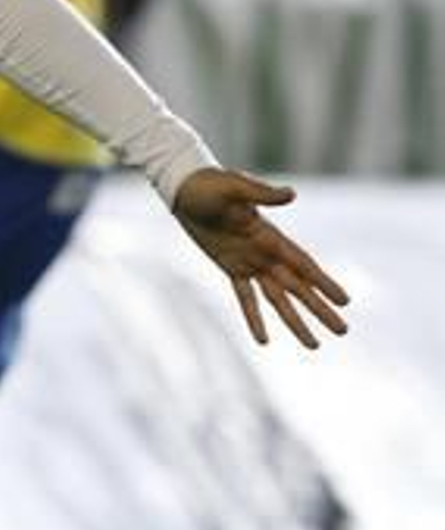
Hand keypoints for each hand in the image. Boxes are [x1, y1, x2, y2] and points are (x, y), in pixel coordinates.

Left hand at [172, 168, 350, 348]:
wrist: (184, 188)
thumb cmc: (210, 183)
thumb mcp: (234, 186)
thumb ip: (262, 193)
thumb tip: (292, 194)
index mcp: (270, 235)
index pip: (303, 264)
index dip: (323, 283)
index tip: (344, 302)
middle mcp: (265, 252)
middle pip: (298, 288)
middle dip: (319, 310)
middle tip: (342, 331)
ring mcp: (249, 262)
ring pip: (278, 299)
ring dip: (295, 322)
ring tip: (314, 346)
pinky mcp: (230, 267)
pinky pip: (245, 298)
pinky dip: (254, 318)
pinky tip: (264, 341)